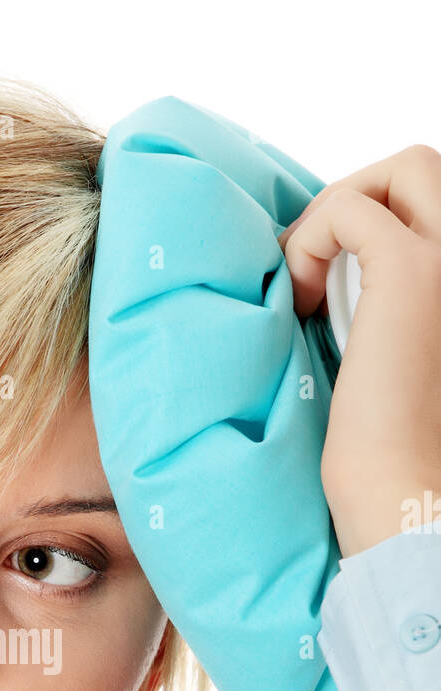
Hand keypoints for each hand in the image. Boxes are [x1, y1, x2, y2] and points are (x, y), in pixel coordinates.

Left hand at [277, 146, 440, 558]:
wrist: (401, 487)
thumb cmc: (395, 438)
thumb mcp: (401, 342)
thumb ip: (392, 297)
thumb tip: (345, 261)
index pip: (434, 204)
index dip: (376, 225)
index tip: (332, 280)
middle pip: (423, 168)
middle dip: (360, 198)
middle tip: (317, 264)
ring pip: (400, 167)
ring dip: (336, 211)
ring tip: (307, 283)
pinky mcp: (410, 271)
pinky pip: (347, 209)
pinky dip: (307, 242)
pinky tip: (300, 301)